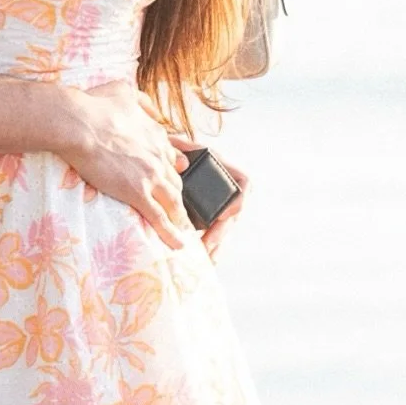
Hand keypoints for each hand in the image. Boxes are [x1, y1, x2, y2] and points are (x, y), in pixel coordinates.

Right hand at [60, 81, 191, 250]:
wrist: (78, 124)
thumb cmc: (94, 105)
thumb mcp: (123, 91)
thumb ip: (140, 99)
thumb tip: (150, 107)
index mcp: (155, 133)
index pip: (171, 156)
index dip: (171, 168)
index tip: (171, 176)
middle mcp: (158, 155)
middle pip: (176, 180)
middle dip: (178, 194)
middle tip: (179, 206)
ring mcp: (150, 176)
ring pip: (173, 201)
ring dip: (180, 216)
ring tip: (183, 229)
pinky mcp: (138, 193)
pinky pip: (160, 218)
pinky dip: (171, 233)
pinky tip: (177, 244)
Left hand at [170, 136, 248, 261]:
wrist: (161, 155)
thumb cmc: (170, 147)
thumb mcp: (174, 144)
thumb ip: (176, 149)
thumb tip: (181, 163)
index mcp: (223, 167)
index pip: (244, 183)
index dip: (238, 199)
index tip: (223, 215)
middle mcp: (225, 186)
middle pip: (234, 213)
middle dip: (222, 233)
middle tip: (206, 248)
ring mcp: (219, 201)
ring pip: (226, 227)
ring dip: (217, 245)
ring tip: (206, 260)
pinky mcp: (210, 213)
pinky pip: (216, 231)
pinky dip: (211, 245)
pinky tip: (203, 260)